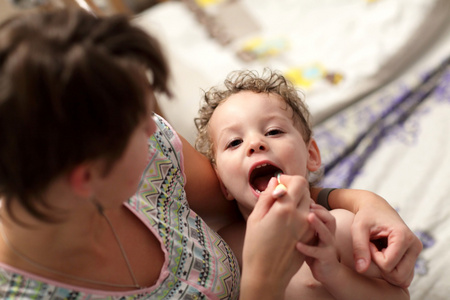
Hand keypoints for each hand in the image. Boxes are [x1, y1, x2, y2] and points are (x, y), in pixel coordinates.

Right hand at [240, 175, 312, 298]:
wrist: (266, 275)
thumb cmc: (255, 247)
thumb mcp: (255, 218)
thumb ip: (266, 197)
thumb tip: (275, 181)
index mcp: (285, 208)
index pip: (298, 181)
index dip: (288, 179)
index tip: (279, 185)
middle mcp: (300, 215)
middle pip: (305, 191)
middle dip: (294, 189)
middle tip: (280, 196)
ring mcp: (308, 227)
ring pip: (309, 203)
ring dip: (299, 202)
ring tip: (283, 211)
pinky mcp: (311, 237)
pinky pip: (310, 217)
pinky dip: (302, 214)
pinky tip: (288, 224)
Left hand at [296, 203, 338, 282]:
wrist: (326, 272)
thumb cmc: (313, 251)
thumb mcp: (308, 235)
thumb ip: (302, 223)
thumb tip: (287, 207)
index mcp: (323, 227)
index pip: (322, 211)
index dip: (313, 203)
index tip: (299, 197)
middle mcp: (328, 234)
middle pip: (329, 218)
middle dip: (319, 210)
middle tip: (307, 205)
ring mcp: (328, 246)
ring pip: (327, 233)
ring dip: (318, 224)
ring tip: (307, 216)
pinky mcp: (326, 258)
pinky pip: (318, 252)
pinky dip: (307, 248)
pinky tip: (296, 244)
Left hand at [350, 191, 421, 286]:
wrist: (376, 208)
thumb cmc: (366, 216)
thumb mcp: (358, 228)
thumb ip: (359, 247)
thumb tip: (361, 270)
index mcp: (404, 236)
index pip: (387, 264)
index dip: (372, 257)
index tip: (368, 242)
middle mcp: (415, 246)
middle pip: (398, 276)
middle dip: (380, 267)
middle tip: (372, 249)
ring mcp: (416, 252)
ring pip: (402, 279)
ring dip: (385, 269)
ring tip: (378, 251)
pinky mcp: (413, 257)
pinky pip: (403, 277)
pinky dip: (390, 271)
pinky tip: (383, 254)